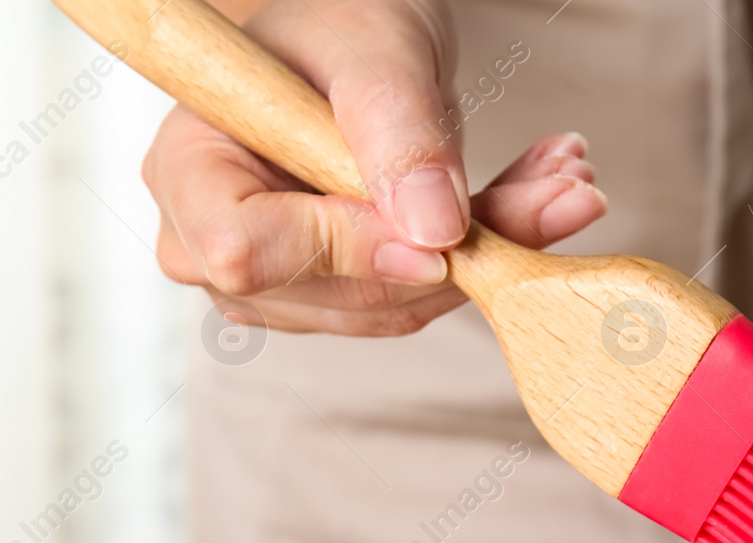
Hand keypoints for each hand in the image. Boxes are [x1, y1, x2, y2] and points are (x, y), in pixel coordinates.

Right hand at [140, 0, 606, 334]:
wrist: (346, 46)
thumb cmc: (333, 25)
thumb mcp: (372, 49)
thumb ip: (397, 131)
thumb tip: (435, 232)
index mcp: (189, 171)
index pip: (248, 251)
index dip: (345, 252)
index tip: (443, 237)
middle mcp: (213, 245)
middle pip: (333, 293)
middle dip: (454, 254)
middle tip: (563, 191)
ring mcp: (275, 282)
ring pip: (392, 306)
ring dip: (488, 256)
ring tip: (563, 185)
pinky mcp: (335, 296)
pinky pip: (417, 298)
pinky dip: (483, 259)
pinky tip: (536, 201)